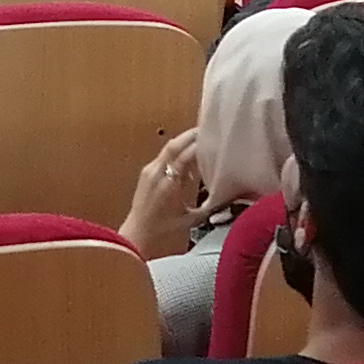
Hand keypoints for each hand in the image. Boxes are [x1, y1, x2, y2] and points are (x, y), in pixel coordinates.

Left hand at [120, 129, 205, 257]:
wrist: (137, 233)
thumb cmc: (164, 230)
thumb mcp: (191, 219)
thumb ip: (209, 205)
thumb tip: (226, 194)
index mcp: (169, 185)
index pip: (186, 155)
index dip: (200, 145)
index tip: (214, 140)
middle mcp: (157, 173)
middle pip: (175, 144)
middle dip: (192, 135)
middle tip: (209, 131)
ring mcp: (149, 171)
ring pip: (168, 147)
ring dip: (184, 141)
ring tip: (200, 139)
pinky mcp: (146, 172)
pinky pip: (163, 156)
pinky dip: (176, 151)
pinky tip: (187, 157)